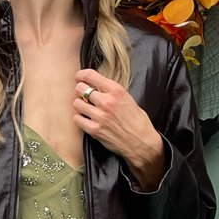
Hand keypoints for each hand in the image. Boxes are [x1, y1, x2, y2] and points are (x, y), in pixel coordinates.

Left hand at [74, 69, 166, 189]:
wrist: (142, 143)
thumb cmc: (138, 122)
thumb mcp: (128, 99)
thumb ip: (112, 92)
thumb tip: (97, 87)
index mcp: (116, 91)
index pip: (91, 76)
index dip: (81, 75)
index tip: (79, 77)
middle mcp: (107, 102)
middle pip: (80, 89)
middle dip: (80, 90)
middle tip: (83, 94)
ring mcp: (99, 117)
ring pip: (76, 104)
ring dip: (80, 105)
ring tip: (86, 108)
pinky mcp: (95, 130)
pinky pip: (77, 119)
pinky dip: (80, 118)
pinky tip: (86, 119)